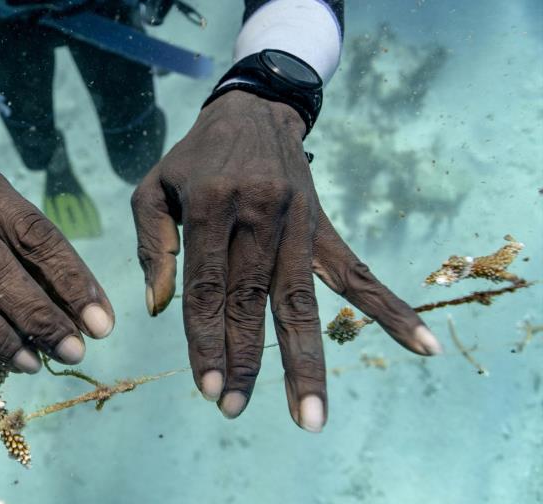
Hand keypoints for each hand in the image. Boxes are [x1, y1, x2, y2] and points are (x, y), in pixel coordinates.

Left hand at [131, 91, 440, 430]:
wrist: (255, 108)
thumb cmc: (194, 157)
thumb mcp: (154, 188)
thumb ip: (151, 245)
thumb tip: (158, 308)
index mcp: (211, 204)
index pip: (208, 286)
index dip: (206, 340)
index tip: (206, 386)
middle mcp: (258, 214)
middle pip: (253, 301)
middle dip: (245, 360)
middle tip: (233, 409)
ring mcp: (297, 223)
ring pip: (303, 301)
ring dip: (306, 361)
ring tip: (312, 416)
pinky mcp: (322, 227)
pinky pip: (357, 273)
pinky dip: (390, 310)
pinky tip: (423, 345)